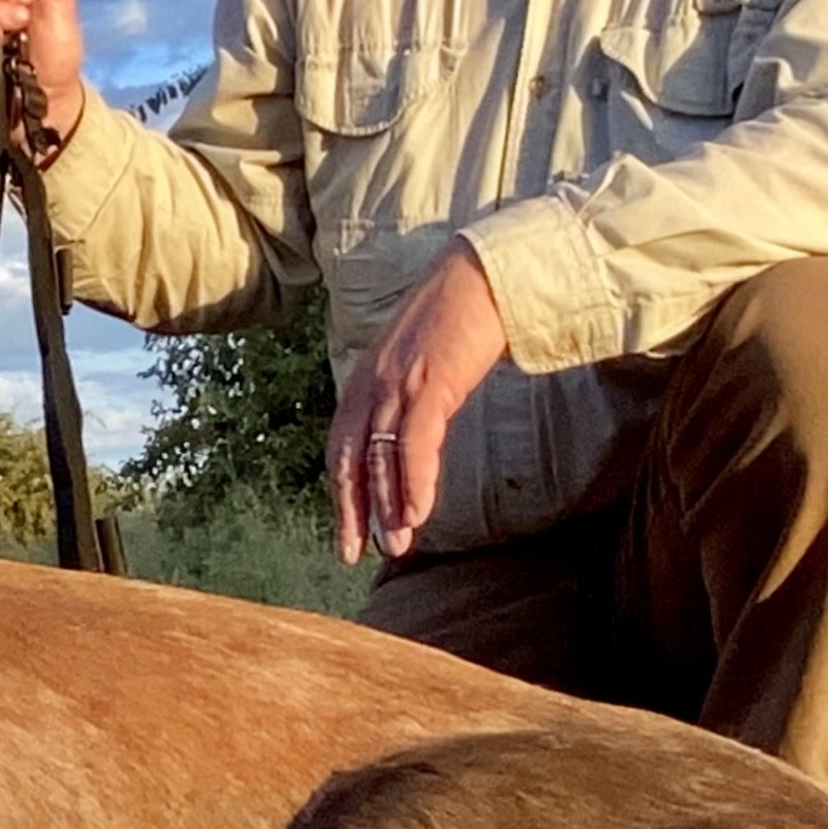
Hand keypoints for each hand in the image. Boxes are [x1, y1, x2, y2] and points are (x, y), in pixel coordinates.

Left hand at [329, 245, 509, 564]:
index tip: (346, 529)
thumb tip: (412, 432)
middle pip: (349, 457)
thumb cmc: (460, 316)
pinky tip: (418, 513)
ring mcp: (399, 383)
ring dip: (386, 506)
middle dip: (350, 509)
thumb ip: (410, 395)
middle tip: (353, 553)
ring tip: (394, 546)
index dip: (342, 490)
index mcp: (367, 379)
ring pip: (380, 456)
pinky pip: (415, 442)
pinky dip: (415, 481)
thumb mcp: (422, 361)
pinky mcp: (431, 382)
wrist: (485, 274)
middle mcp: (372, 383)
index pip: (342, 445)